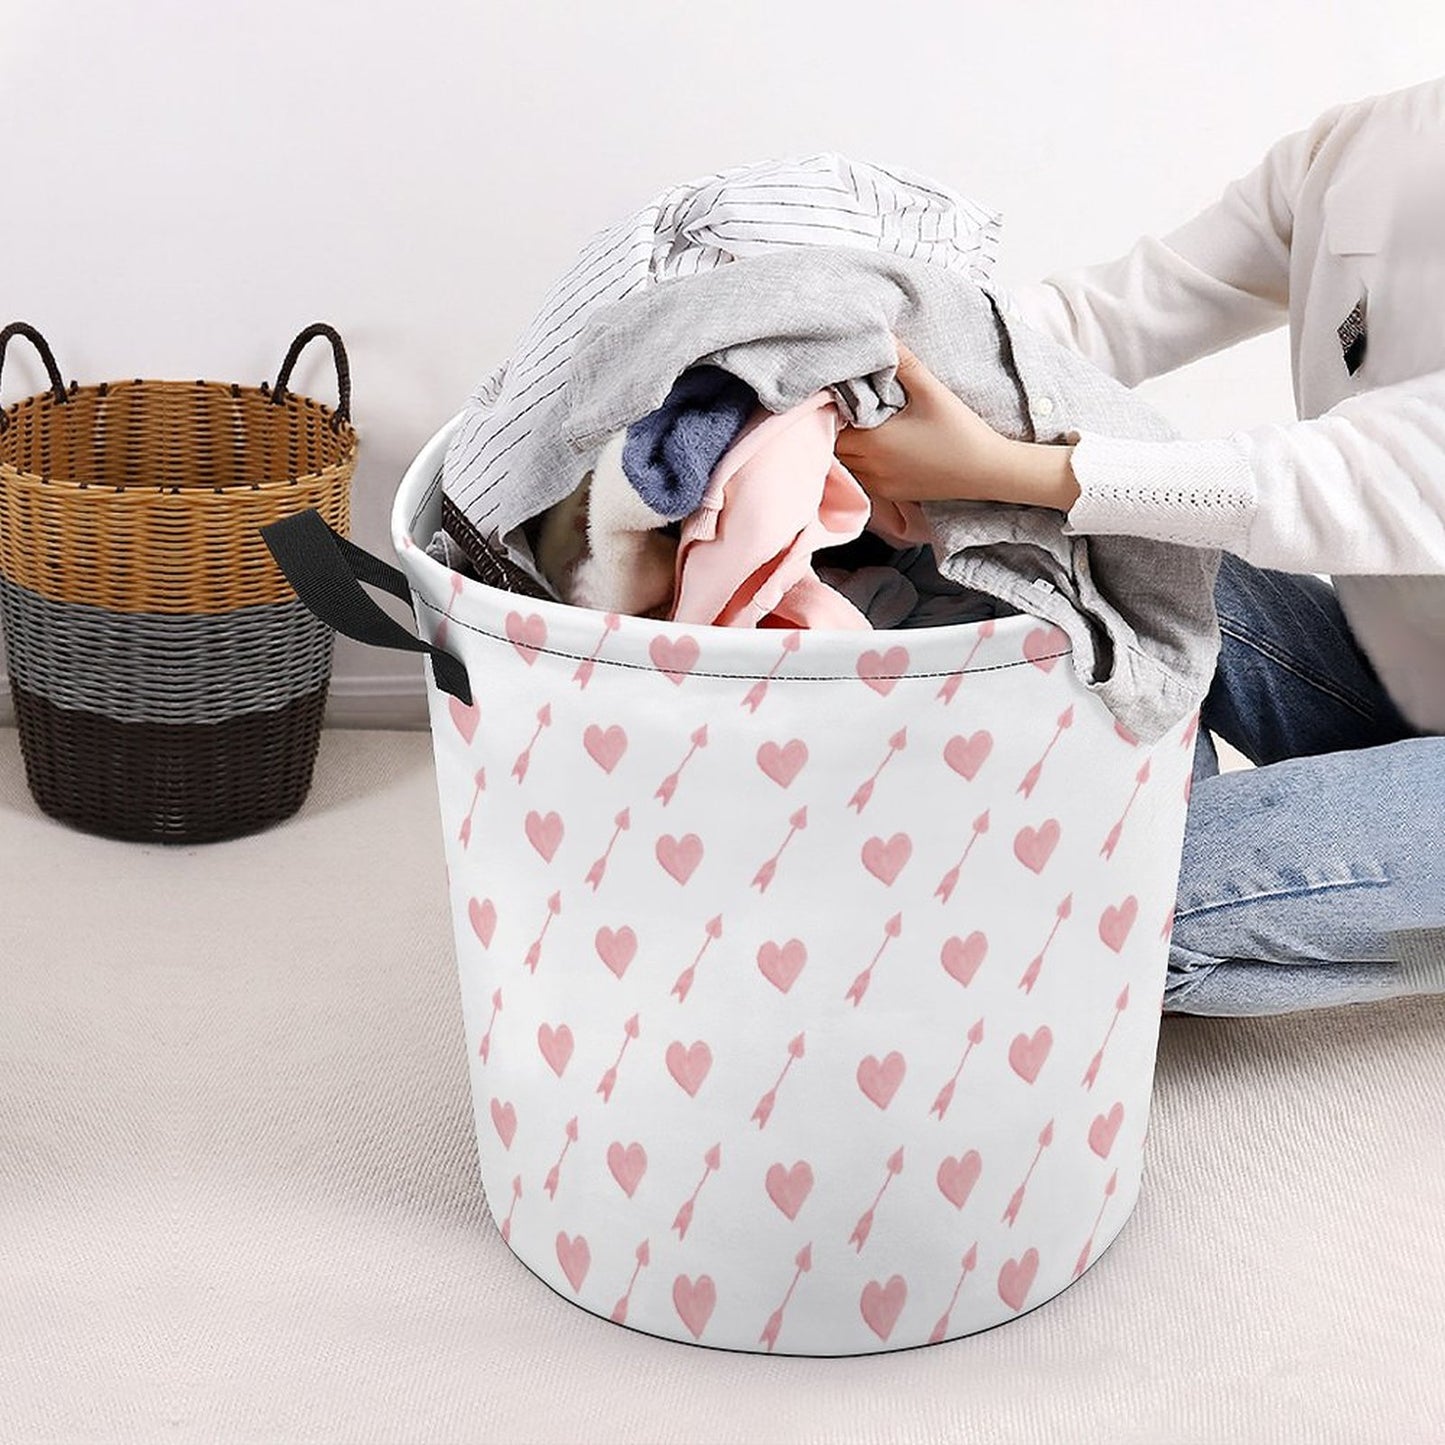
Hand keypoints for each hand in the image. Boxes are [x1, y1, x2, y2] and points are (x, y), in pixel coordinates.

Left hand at [834, 341, 1012, 502]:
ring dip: (848, 449)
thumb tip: (884, 334)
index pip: (832, 428)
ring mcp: (880, 485)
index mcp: (873, 442)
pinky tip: (879, 449)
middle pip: (834, 448)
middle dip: (837, 429)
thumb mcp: (931, 391)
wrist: (987, 471)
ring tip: (862, 427)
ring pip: (847, 466)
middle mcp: (870, 467)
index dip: (832, 411)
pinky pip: (863, 479)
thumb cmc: (960, 430)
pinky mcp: (892, 494)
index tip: (840, 395)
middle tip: (849, 408)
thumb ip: (904, 362)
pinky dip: (863, 464)